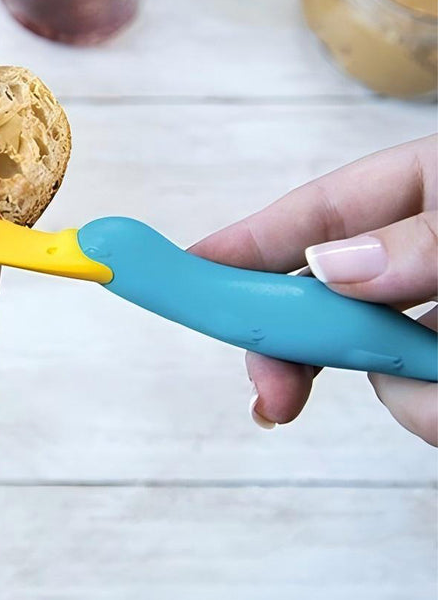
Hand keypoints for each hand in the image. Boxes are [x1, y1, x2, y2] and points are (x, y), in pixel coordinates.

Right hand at [193, 135, 436, 445]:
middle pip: (327, 297)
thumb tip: (329, 266)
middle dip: (300, 345)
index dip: (248, 242)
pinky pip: (420, 401)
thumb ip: (421, 238)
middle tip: (273, 396)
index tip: (187, 270)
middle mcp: (423, 256)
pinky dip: (430, 410)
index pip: (319, 212)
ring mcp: (437, 316)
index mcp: (427, 189)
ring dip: (402, 391)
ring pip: (380, 362)